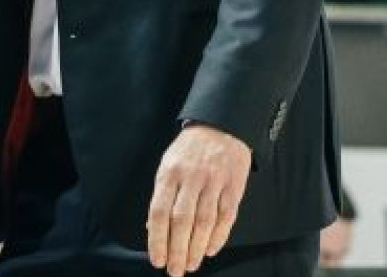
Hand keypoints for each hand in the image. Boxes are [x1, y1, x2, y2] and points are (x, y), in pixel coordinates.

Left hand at [147, 123, 250, 275]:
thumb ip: (162, 194)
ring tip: (191, 264)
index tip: (157, 260)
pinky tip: (210, 249)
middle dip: (177, 250)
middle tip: (175, 270)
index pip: (160, 212)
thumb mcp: (168, 164)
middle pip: (182, 221)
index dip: (157, 239)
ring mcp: (214, 182)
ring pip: (204, 222)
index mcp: (170, 173)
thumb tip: (152, 227)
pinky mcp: (234, 186)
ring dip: (197, 248)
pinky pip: (226, 216)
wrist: (222, 124)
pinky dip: (218, 236)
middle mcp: (192, 178)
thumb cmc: (191, 148)